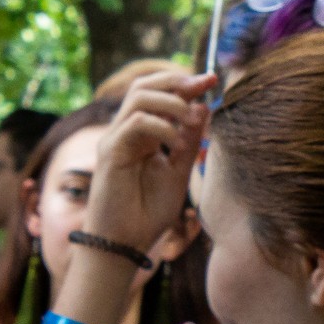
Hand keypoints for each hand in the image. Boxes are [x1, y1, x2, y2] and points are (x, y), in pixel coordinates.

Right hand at [86, 70, 215, 256]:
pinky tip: (178, 144)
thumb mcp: (178, 173)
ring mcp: (116, 139)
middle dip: (178, 80)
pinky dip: (162, 126)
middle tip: (205, 84)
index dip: (186, 83)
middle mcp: (127, 131)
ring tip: (192, 118)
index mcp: (144, 135)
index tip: (213, 79)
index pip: (160, 95)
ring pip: (139, 96)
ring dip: (172, 101)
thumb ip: (189, 141)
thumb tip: (203, 107)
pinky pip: (136, 122)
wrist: (124, 244)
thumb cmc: (148, 214)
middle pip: (145, 85)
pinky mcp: (110, 151)